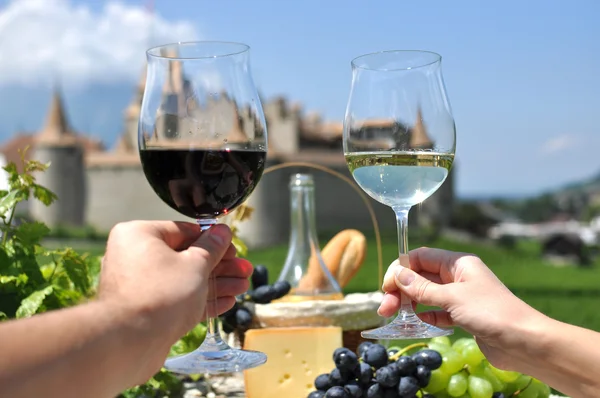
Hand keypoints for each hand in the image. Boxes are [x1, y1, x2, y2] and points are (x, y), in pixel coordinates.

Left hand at [97, 220, 251, 382]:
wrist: (130, 343)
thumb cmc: (160, 295)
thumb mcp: (196, 264)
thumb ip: (212, 247)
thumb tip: (222, 231)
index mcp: (139, 235)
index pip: (184, 230)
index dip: (214, 241)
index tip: (233, 249)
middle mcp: (133, 256)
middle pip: (185, 257)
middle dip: (219, 266)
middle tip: (243, 269)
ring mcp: (137, 285)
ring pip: (183, 280)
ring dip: (215, 284)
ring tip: (241, 287)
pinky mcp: (143, 310)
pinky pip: (175, 298)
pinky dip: (199, 300)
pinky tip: (226, 301)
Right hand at [378, 247, 546, 369]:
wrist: (524, 342)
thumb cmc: (490, 312)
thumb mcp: (452, 298)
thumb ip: (422, 288)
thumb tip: (398, 273)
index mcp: (458, 263)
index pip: (421, 257)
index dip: (401, 268)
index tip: (387, 286)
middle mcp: (458, 276)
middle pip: (421, 276)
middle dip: (401, 290)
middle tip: (385, 308)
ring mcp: (461, 296)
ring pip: (426, 295)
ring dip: (409, 303)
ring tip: (392, 316)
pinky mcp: (463, 316)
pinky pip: (436, 311)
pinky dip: (424, 315)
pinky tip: (415, 322)